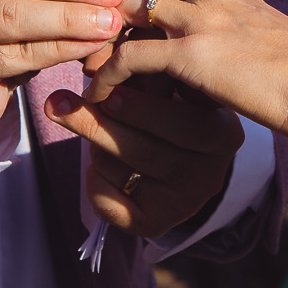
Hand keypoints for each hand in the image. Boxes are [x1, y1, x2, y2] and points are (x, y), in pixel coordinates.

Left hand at [42, 60, 244, 238]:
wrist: (183, 161)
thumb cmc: (171, 108)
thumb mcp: (172, 87)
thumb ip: (147, 74)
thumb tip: (97, 62)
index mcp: (224, 134)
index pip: (186, 122)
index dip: (143, 107)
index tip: (108, 89)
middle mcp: (210, 174)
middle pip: (148, 151)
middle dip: (100, 124)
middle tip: (63, 102)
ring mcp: (183, 203)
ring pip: (126, 171)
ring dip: (95, 144)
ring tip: (74, 119)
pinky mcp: (155, 224)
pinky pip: (113, 203)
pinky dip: (95, 180)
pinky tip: (93, 163)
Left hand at [82, 0, 287, 146]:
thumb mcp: (278, 60)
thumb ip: (249, 56)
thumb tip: (242, 76)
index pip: (174, 4)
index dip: (144, 26)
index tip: (122, 50)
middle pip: (144, 3)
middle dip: (112, 26)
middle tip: (87, 55)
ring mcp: (203, 21)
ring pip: (129, 23)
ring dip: (102, 48)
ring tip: (83, 76)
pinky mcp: (192, 52)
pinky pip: (130, 59)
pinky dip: (107, 76)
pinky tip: (95, 98)